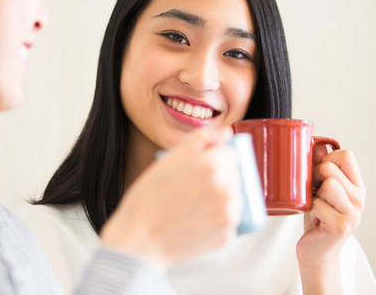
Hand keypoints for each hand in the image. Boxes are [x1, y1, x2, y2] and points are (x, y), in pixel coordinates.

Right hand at [100, 127, 242, 270]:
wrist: (140, 242)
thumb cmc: (147, 201)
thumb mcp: (167, 160)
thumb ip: (200, 140)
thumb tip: (225, 133)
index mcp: (212, 166)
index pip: (230, 152)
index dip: (213, 157)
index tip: (198, 166)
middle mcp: (226, 189)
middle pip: (234, 172)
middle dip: (218, 175)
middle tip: (191, 186)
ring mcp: (230, 214)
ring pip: (235, 195)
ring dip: (221, 195)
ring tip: (193, 203)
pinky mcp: (228, 234)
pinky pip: (230, 218)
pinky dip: (217, 217)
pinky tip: (195, 218)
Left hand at [296, 146, 365, 292]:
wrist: (316, 251)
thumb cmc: (317, 217)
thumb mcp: (317, 188)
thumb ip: (318, 166)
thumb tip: (315, 143)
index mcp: (356, 185)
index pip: (346, 154)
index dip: (326, 160)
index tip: (319, 175)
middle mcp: (359, 198)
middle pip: (330, 168)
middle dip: (314, 178)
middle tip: (314, 194)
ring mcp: (353, 213)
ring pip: (327, 185)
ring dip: (313, 196)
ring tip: (316, 207)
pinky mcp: (341, 226)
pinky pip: (317, 204)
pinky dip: (310, 211)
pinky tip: (316, 221)